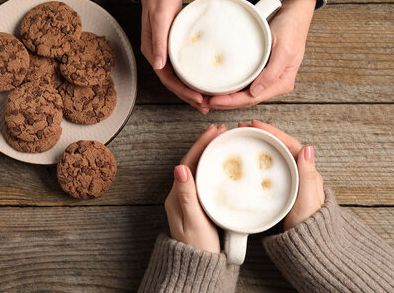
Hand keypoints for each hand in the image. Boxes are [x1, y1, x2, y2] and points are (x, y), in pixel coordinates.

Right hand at [139, 0, 207, 112]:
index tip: (198, 98)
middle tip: (205, 106)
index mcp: (152, 52)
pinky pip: (182, 67)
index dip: (183, 91)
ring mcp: (165, 52)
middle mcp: (158, 55)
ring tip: (206, 100)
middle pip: (174, 83)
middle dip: (189, 96)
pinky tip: (202, 80)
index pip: (168, 79)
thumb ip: (159, 41)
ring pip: (178, 77)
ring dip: (191, 90)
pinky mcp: (173, 46)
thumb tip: (158, 64)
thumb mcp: (161, 17)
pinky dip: (192, 77)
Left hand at [164, 124, 227, 252]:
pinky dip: (213, 167)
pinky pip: (204, 179)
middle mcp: (181, 194)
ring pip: (199, 169)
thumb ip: (187, 196)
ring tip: (223, 141)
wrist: (196, 268)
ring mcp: (189, 199)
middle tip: (223, 131)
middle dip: (206, 145)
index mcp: (177, 195)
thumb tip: (179, 168)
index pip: (188, 162)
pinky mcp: (198, 205)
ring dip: (210, 153)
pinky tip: (222, 164)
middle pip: (193, 162)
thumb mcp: (193, 221)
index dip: (201, 145)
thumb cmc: (197, 247)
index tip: (213, 131)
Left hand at [208, 0, 316, 109]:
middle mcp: (273, 83)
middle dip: (225, 103)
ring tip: (207, 98)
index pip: (252, 99)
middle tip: (204, 102)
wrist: (293, 14)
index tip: (214, 101)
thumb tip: (257, 92)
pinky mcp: (259, 71)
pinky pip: (243, 84)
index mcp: (281, 83)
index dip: (231, 102)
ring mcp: (266, 78)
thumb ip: (272, 73)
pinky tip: (218, 88)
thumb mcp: (284, 50)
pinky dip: (230, 88)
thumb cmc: (291, 29)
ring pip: (243, 94)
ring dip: (226, 98)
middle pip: (245, 100)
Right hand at [237, 120, 324, 230]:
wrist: (308, 245)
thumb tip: (308, 148)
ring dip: (258, 145)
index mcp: (306, 170)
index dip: (271, 131)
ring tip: (242, 139)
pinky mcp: (280, 190)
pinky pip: (267, 169)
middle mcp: (298, 173)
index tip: (254, 124)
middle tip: (242, 128)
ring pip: (272, 157)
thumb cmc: (309, 224)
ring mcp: (289, 181)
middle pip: (278, 146)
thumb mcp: (307, 199)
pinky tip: (246, 161)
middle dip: (261, 134)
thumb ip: (307, 175)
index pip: (288, 143)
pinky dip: (257, 161)